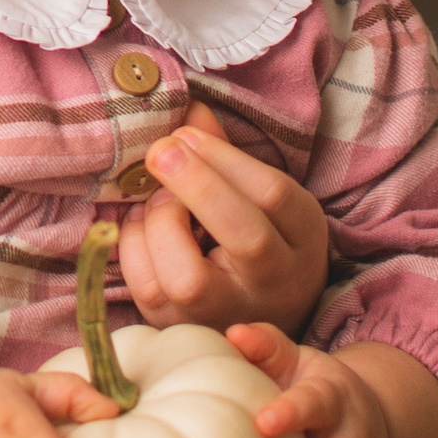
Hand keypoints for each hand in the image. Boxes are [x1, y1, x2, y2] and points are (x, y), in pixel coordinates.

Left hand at [120, 104, 328, 337]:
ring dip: (159, 221)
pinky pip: (146, 286)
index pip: (273, 196)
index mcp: (303, 239)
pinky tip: (141, 223)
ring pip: (188, 276)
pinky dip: (133, 243)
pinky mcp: (180, 327)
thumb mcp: (260, 197)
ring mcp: (227, 315)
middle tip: (161, 150)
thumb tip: (189, 109)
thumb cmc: (255, 239)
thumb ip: (224, 154)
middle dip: (197, 186)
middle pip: (246, 237)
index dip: (224, 158)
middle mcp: (275, 284)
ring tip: (155, 196)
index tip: (186, 132)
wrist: (257, 314)